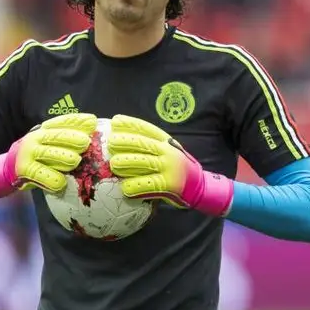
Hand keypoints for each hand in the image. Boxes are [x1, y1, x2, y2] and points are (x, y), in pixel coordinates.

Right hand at [0, 113, 96, 196]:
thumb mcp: (49, 143)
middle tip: (86, 142)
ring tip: (75, 161)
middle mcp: (35, 138)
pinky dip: (51, 180)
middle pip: (56, 137)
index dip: (77, 121)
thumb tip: (93, 129)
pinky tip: (60, 183)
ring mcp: (29, 153)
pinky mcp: (24, 169)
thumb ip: (66, 137)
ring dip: (63, 158)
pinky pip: (40, 175)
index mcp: (44, 129)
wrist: (10, 167)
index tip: (92, 122)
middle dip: (72, 138)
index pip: (62, 122)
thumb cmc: (38, 155)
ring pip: (48, 155)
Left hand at [106, 115, 233, 215]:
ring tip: (114, 164)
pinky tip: (125, 187)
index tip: (115, 122)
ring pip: (144, 163)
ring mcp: (168, 168)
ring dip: (127, 163)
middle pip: (143, 144)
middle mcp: (167, 152)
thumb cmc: (175, 166)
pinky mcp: (168, 184)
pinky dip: (135, 186)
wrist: (198, 185)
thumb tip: (120, 138)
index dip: (130, 124)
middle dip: (125, 141)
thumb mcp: (167, 149)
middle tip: (111, 142)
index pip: (147, 129)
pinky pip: (148, 184)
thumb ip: (150, 144)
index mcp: (165, 141)